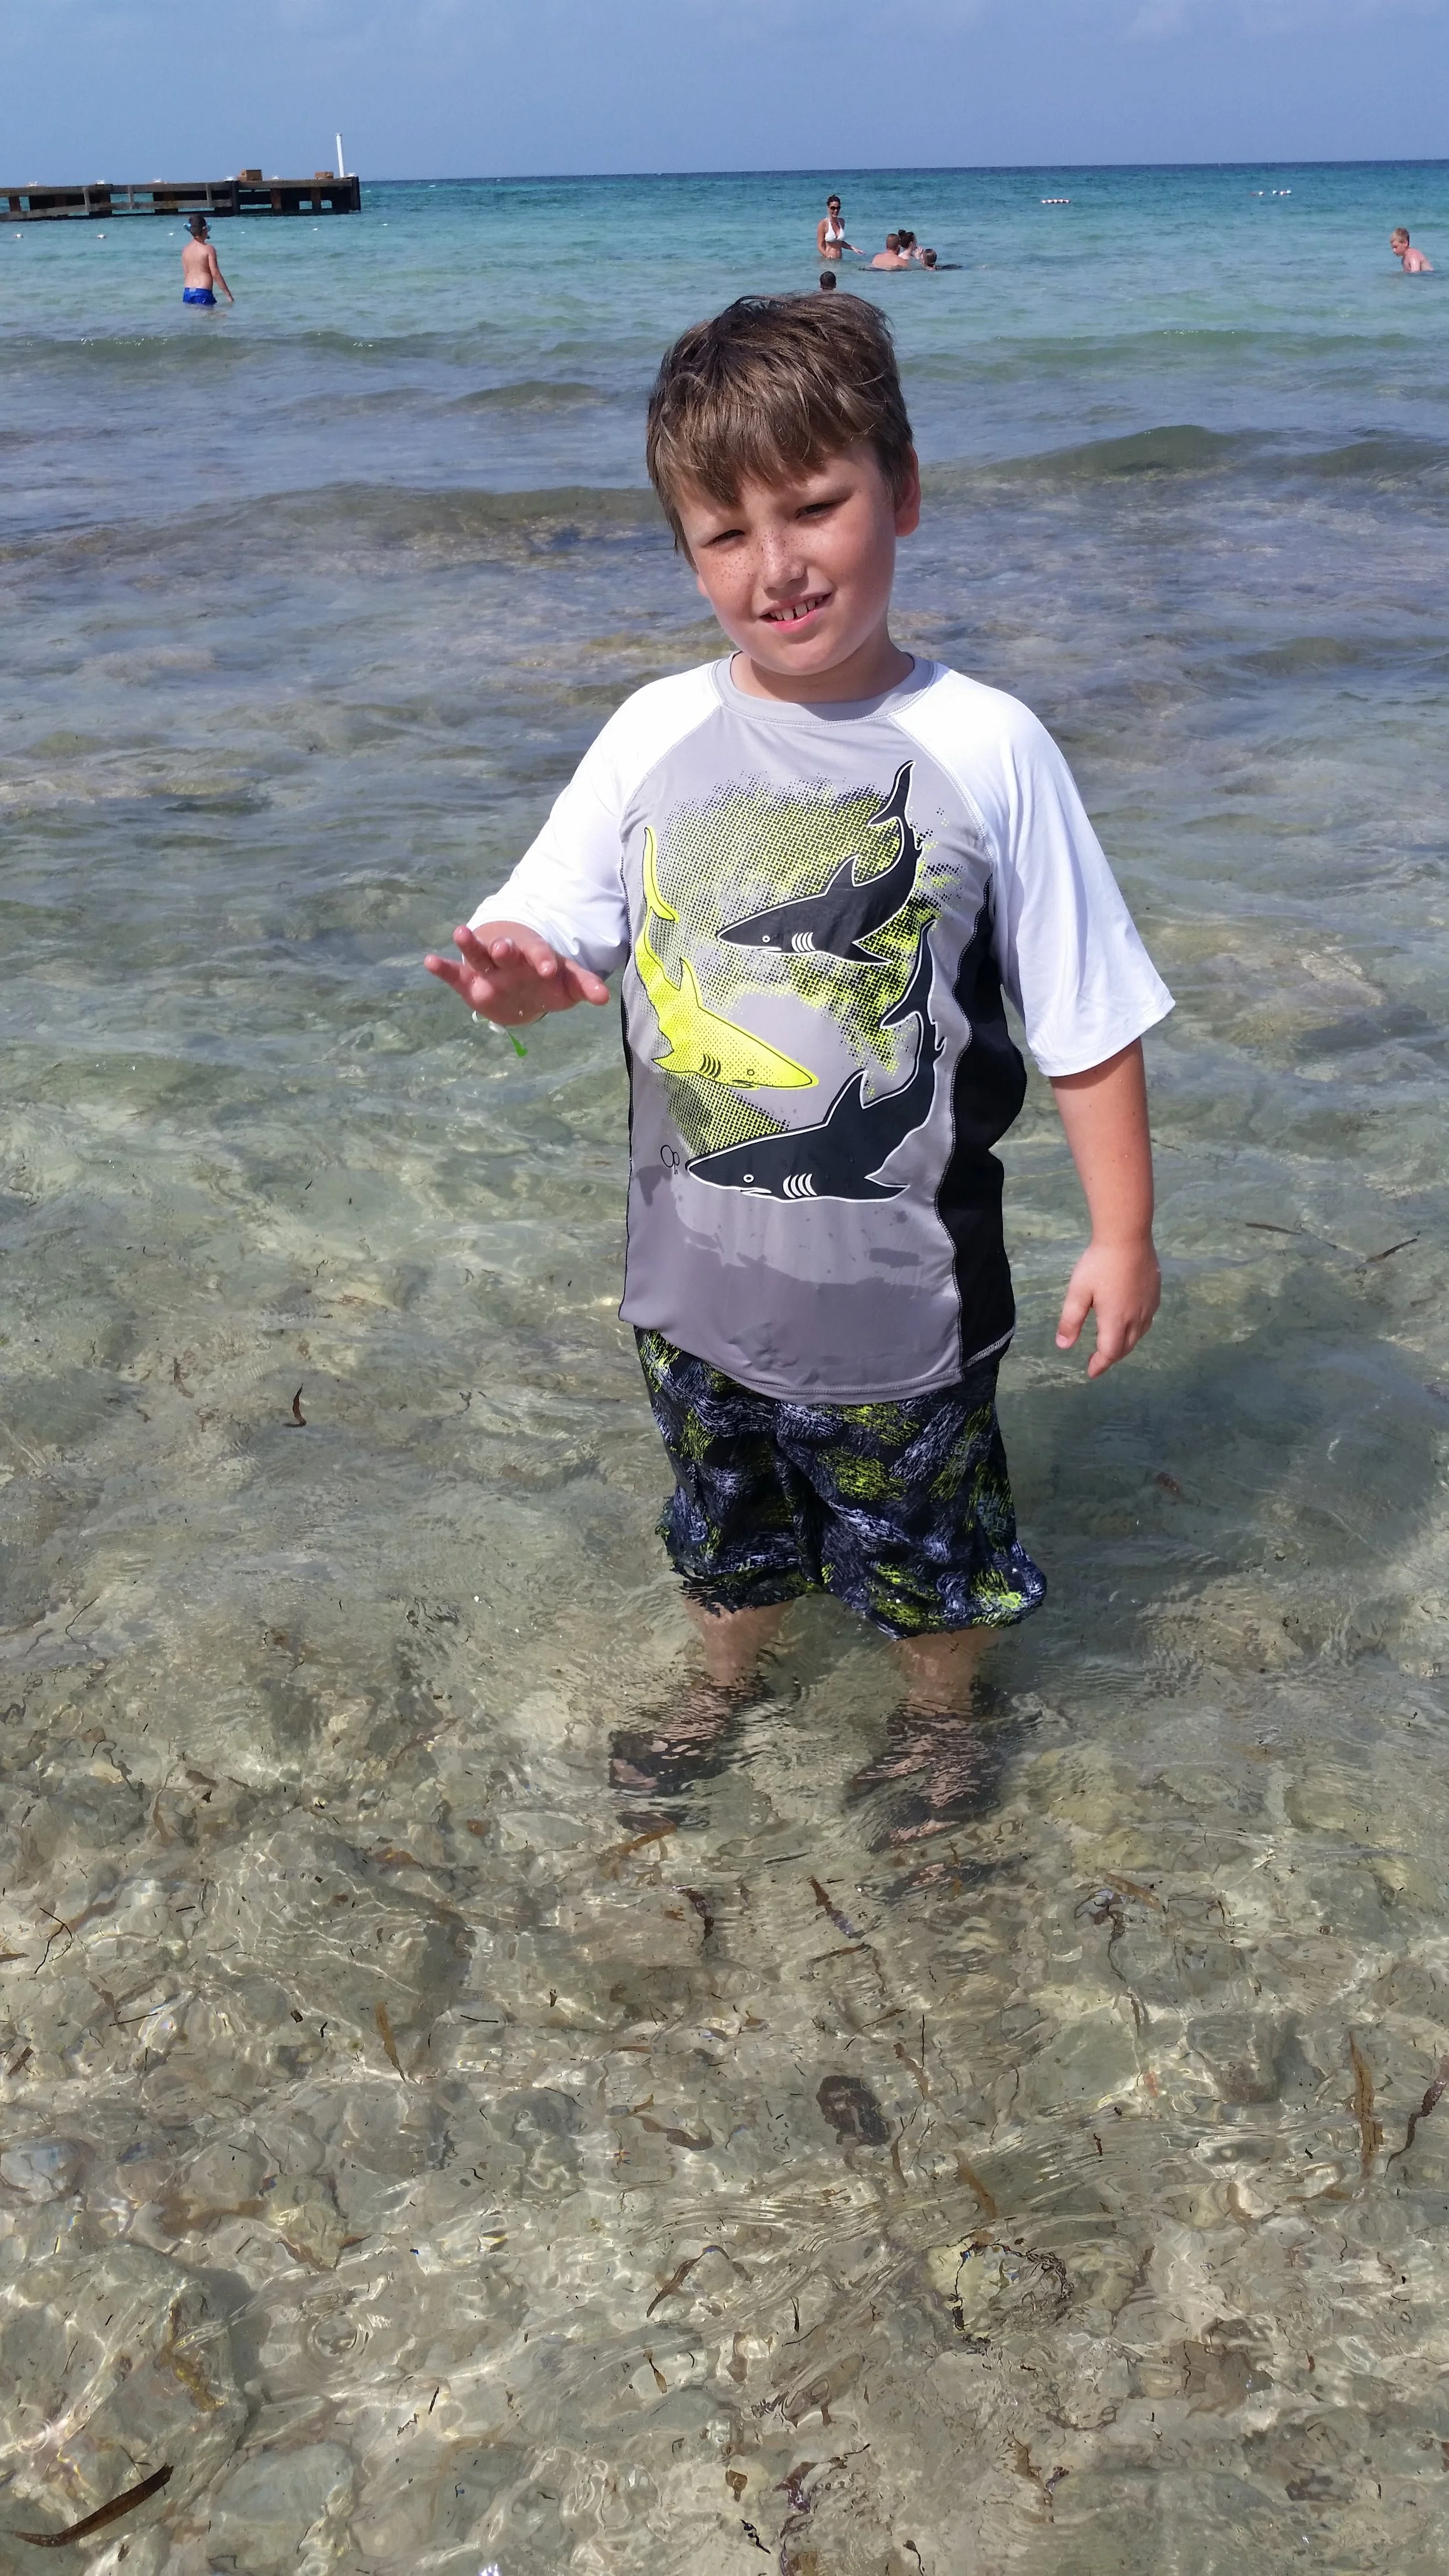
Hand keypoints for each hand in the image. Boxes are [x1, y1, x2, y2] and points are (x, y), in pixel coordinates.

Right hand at [424, 920, 610, 1025]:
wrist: (524, 991)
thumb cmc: (548, 982)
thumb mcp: (567, 983)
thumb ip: (583, 986)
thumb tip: (604, 998)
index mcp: (535, 957)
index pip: (539, 955)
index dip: (542, 961)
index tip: (547, 969)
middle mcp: (510, 959)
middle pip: (506, 951)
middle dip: (505, 950)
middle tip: (503, 947)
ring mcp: (488, 968)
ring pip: (478, 954)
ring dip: (470, 944)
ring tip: (460, 932)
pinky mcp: (469, 981)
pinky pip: (454, 974)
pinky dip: (442, 968)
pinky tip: (428, 961)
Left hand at [1055, 1236, 1160, 1378]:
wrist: (1128, 1237)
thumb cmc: (1099, 1264)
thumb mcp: (1077, 1292)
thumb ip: (1070, 1321)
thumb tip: (1063, 1346)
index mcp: (1115, 1321)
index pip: (1109, 1352)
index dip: (1100, 1364)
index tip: (1091, 1372)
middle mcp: (1136, 1318)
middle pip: (1125, 1347)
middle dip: (1111, 1357)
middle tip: (1098, 1360)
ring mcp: (1148, 1306)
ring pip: (1138, 1335)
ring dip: (1125, 1345)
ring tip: (1113, 1345)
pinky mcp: (1155, 1294)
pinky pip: (1147, 1321)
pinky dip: (1136, 1330)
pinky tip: (1130, 1322)